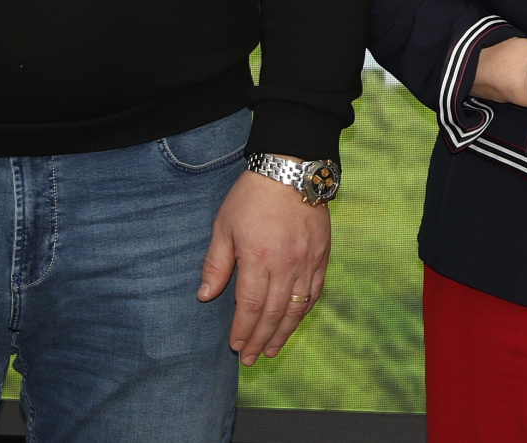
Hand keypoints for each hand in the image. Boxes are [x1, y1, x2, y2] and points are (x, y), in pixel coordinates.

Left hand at [197, 170, 330, 363]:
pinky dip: (304, 310)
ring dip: (283, 333)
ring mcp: (307, 261)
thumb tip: (204, 295)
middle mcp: (285, 264)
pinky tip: (295, 321)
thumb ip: (216, 264)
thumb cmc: (252, 196)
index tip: (234, 345)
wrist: (291, 168)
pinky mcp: (322, 255)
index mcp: (258, 258)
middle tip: (250, 358)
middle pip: (273, 313)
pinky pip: (315, 291)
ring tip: (272, 350)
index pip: (250, 306)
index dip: (242, 330)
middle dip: (259, 339)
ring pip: (296, 307)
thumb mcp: (224, 226)